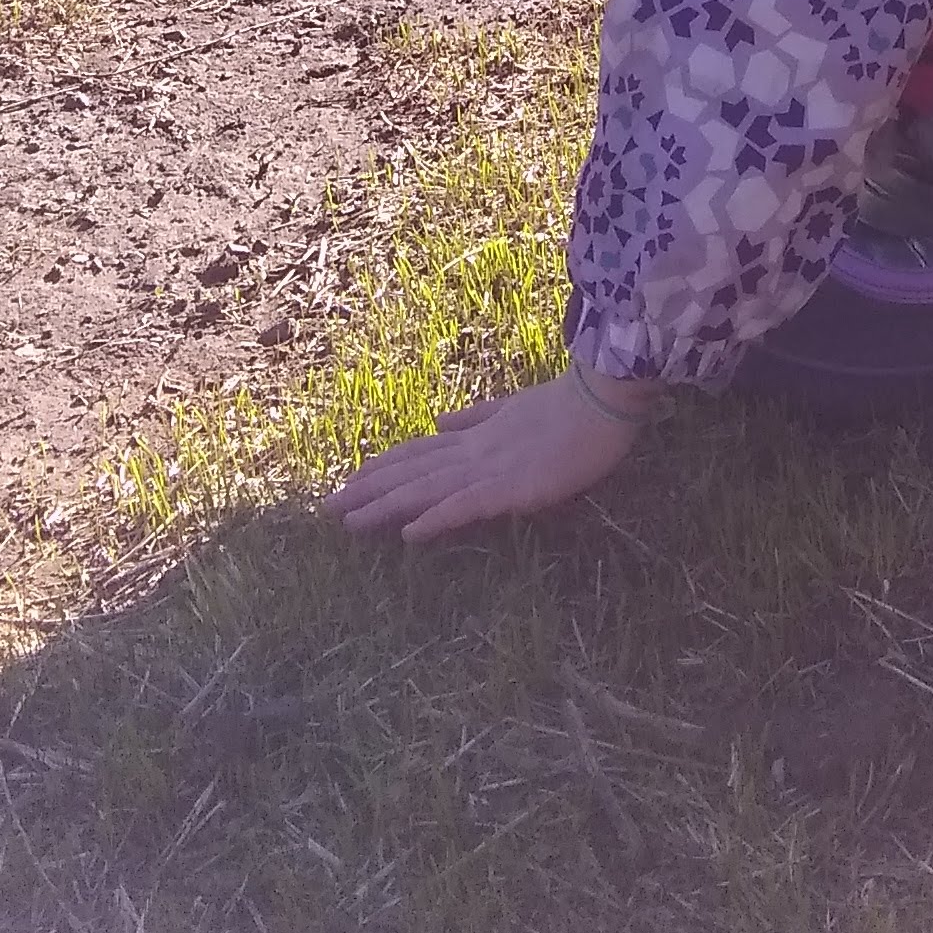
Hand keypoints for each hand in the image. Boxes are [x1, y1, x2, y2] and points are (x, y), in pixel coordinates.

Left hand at [332, 369, 650, 539]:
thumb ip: (477, 418)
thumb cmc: (569, 406)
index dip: (382, 467)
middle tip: (328, 508)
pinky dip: (436, 519)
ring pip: (427, 489)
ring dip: (387, 506)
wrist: (603, 398)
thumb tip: (441, 424)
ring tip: (350, 521)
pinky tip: (410, 534)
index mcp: (476, 435)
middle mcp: (473, 451)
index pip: (418, 452)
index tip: (349, 481)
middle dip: (369, 490)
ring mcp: (490, 469)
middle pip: (411, 471)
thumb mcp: (515, 409)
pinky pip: (466, 506)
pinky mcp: (512, 487)